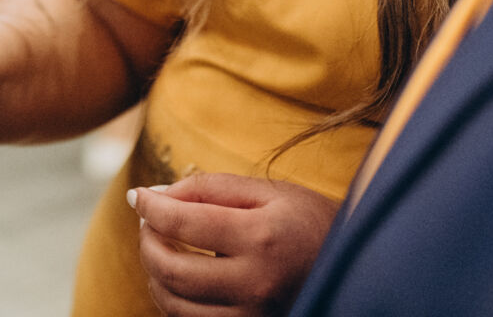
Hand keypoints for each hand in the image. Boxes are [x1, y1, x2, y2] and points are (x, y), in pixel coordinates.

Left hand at [131, 175, 339, 316]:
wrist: (356, 267)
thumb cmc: (310, 221)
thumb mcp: (269, 191)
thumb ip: (211, 188)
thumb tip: (156, 193)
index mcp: (262, 237)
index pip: (183, 222)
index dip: (150, 207)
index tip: (136, 196)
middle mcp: (256, 283)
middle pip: (172, 269)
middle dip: (146, 243)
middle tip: (147, 222)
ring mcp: (253, 315)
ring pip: (175, 305)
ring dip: (154, 274)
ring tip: (160, 247)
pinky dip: (173, 300)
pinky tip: (178, 276)